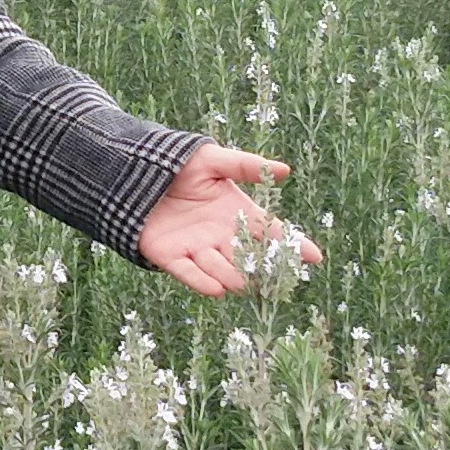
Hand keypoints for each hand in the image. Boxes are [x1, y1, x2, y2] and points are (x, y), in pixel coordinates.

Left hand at [136, 143, 323, 296]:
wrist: (134, 171)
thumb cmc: (178, 163)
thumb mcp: (213, 160)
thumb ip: (245, 165)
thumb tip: (285, 170)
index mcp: (237, 213)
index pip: (272, 232)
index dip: (294, 244)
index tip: (315, 256)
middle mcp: (222, 236)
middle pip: (249, 257)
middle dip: (262, 269)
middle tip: (274, 277)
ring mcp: (198, 249)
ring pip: (222, 268)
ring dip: (233, 277)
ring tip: (242, 282)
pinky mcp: (171, 257)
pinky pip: (189, 274)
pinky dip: (202, 282)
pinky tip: (216, 289)